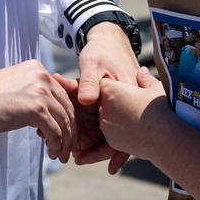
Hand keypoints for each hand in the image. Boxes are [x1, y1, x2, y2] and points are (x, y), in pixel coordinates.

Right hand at [0, 60, 77, 162]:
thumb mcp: (14, 89)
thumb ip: (32, 94)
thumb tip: (45, 117)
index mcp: (37, 69)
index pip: (61, 95)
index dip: (66, 115)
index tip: (66, 131)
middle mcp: (42, 76)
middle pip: (67, 107)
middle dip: (71, 130)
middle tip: (69, 147)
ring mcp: (41, 92)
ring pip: (64, 121)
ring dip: (65, 142)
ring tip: (61, 156)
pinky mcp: (36, 108)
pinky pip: (55, 131)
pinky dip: (57, 145)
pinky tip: (52, 153)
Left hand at [75, 23, 141, 172]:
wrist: (110, 40)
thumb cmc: (102, 51)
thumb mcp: (93, 64)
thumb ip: (88, 83)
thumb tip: (85, 100)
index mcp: (123, 96)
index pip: (115, 129)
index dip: (100, 149)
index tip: (80, 157)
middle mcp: (124, 106)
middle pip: (111, 136)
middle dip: (93, 150)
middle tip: (75, 159)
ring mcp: (121, 108)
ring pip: (108, 134)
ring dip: (94, 145)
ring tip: (76, 155)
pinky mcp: (116, 107)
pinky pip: (108, 127)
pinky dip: (97, 137)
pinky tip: (85, 146)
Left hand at [97, 67, 168, 160]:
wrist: (163, 139)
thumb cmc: (159, 110)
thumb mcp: (155, 88)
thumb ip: (145, 78)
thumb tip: (141, 71)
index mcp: (111, 90)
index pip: (105, 83)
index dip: (116, 85)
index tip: (128, 89)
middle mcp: (104, 107)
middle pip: (105, 100)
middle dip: (115, 100)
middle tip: (134, 103)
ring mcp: (106, 125)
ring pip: (108, 116)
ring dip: (117, 115)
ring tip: (137, 117)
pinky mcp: (110, 140)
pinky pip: (112, 131)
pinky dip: (120, 130)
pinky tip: (135, 130)